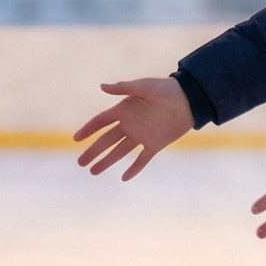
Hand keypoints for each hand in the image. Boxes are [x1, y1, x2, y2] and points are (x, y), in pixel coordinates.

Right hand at [73, 76, 194, 179]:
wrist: (190, 100)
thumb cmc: (167, 89)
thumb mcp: (145, 87)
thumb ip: (124, 88)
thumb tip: (102, 87)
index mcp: (125, 110)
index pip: (101, 122)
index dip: (88, 130)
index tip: (76, 139)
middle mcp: (130, 124)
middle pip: (107, 140)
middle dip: (93, 152)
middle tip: (80, 163)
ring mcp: (142, 135)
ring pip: (120, 152)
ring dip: (107, 161)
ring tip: (93, 172)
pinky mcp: (155, 144)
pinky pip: (142, 159)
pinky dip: (134, 168)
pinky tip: (124, 178)